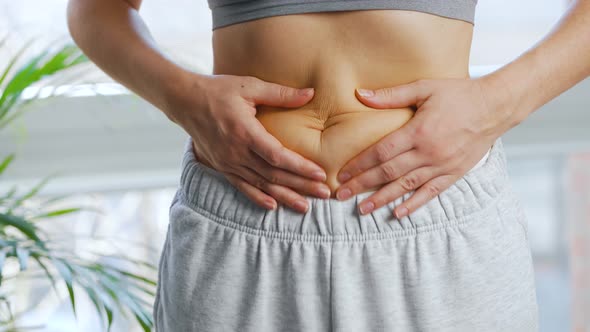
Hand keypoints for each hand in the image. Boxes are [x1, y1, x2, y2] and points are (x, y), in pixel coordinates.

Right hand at [167, 73, 330, 212]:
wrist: (184, 101)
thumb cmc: (218, 91)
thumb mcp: (249, 87)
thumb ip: (280, 94)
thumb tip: (310, 93)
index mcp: (245, 132)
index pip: (277, 156)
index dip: (299, 167)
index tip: (320, 174)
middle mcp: (236, 152)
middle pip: (273, 175)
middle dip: (301, 186)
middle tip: (324, 194)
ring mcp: (228, 162)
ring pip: (261, 184)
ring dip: (284, 197)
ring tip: (305, 207)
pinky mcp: (222, 167)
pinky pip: (242, 187)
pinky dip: (257, 198)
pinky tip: (272, 206)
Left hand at [334, 77, 518, 217]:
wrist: (495, 106)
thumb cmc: (459, 94)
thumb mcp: (424, 87)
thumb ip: (391, 95)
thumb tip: (360, 94)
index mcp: (418, 131)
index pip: (380, 152)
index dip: (359, 165)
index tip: (342, 174)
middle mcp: (428, 152)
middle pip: (388, 173)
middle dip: (362, 185)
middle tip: (341, 196)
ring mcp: (441, 166)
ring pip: (406, 186)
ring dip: (382, 199)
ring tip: (362, 209)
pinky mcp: (454, 173)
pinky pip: (431, 193)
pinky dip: (414, 204)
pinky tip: (398, 213)